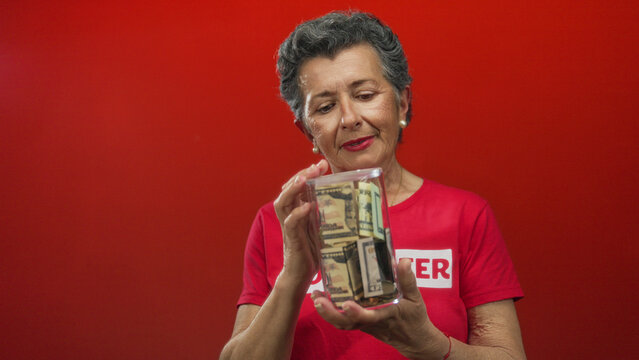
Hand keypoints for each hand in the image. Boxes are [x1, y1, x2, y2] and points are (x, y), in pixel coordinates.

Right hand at [274, 160, 328, 288]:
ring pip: (283, 204)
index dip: (306, 174)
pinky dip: (298, 214)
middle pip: (288, 191)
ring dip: (293, 189)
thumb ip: (325, 217)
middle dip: (301, 176)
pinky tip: (308, 206)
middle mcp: (291, 218)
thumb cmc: (312, 254)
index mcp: (298, 214)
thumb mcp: (320, 230)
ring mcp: (290, 229)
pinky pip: (290, 224)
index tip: (321, 164)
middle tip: (316, 166)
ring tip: (304, 179)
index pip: (297, 189)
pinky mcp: (292, 241)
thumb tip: (347, 204)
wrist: (300, 277)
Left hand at [312, 258, 448, 358]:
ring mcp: (363, 325)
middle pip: (347, 323)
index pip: (368, 317)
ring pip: (342, 323)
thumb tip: (404, 260)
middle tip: (318, 300)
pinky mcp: (360, 324)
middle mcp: (370, 323)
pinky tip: (322, 299)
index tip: (346, 304)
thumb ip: (408, 280)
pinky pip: (343, 321)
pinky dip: (331, 312)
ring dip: (327, 312)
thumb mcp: (415, 299)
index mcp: (385, 316)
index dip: (356, 312)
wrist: (414, 341)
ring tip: (315, 296)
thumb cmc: (415, 319)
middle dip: (331, 313)